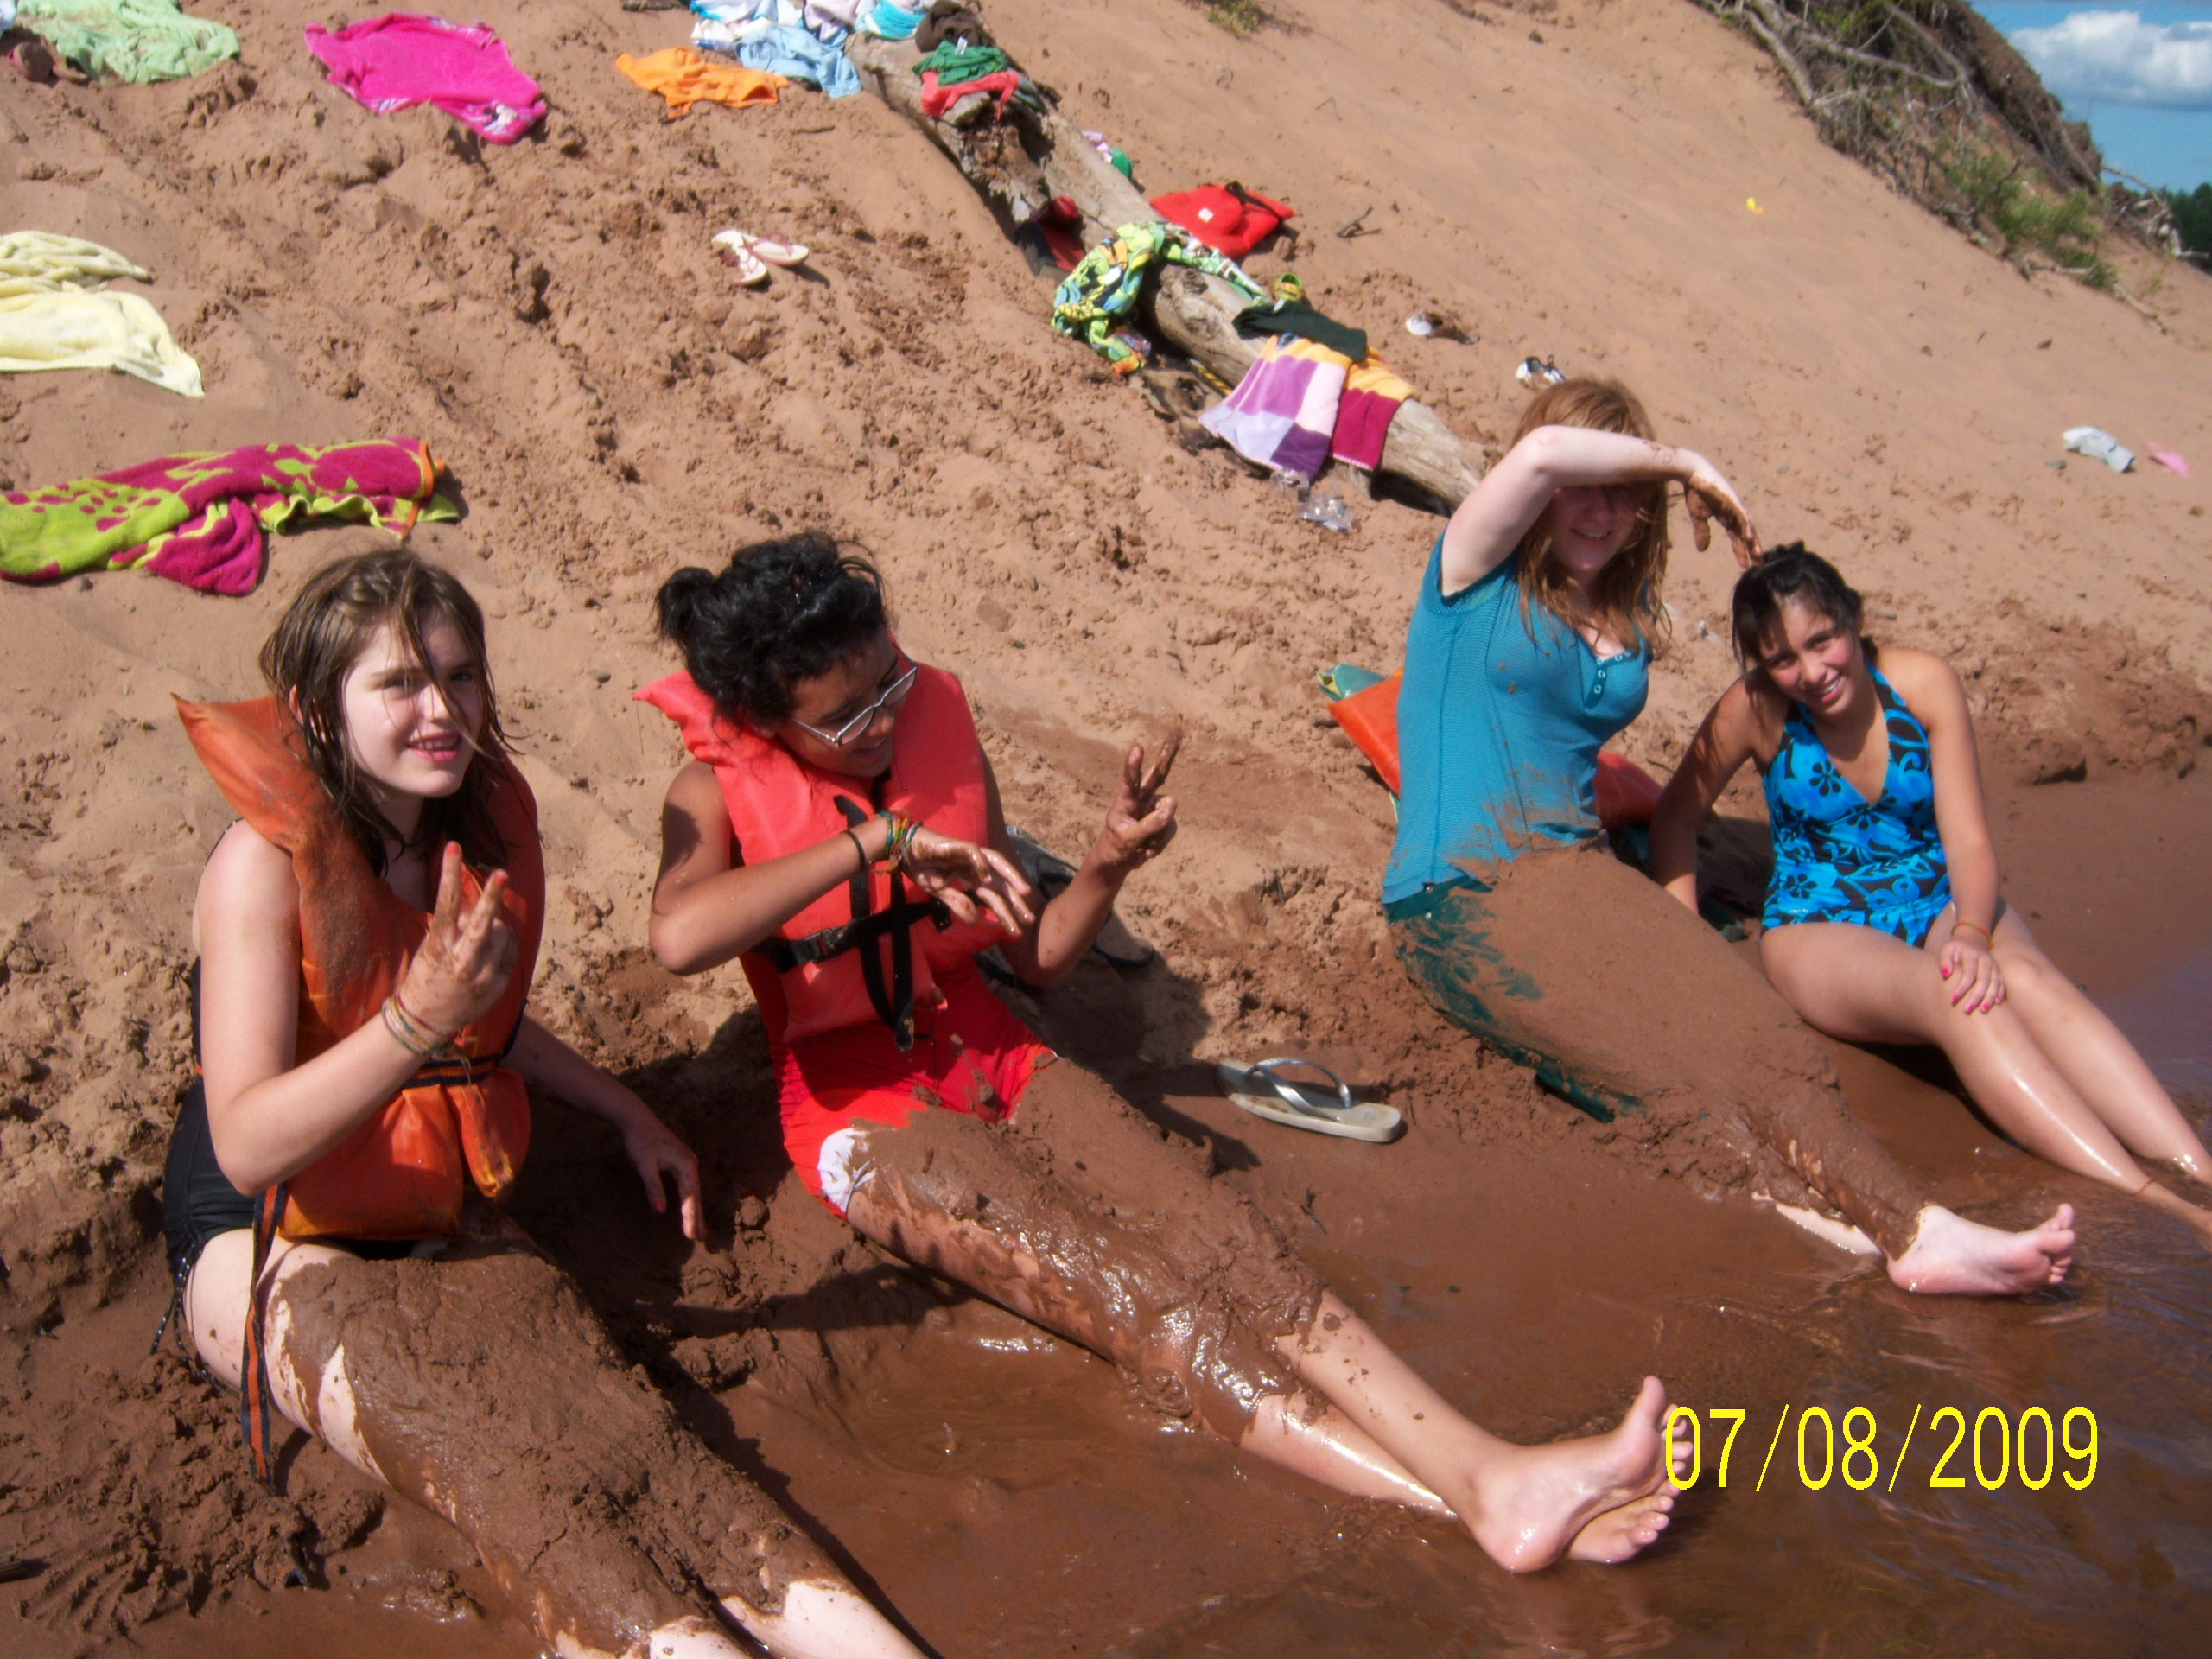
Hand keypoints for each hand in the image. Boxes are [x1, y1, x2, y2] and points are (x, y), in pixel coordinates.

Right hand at [397, 843, 518, 1037]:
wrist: (426, 1020)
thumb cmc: (427, 977)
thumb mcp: (431, 950)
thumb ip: (454, 928)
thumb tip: (481, 908)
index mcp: (439, 948)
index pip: (445, 903)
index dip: (449, 873)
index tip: (453, 846)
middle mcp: (462, 961)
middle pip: (482, 922)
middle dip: (492, 895)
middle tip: (501, 872)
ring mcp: (483, 975)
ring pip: (502, 932)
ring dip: (494, 928)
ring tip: (478, 944)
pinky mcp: (498, 985)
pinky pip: (510, 951)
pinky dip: (504, 946)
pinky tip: (489, 957)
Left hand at [616, 1102, 702, 1240]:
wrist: (636, 1119)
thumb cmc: (640, 1141)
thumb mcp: (644, 1165)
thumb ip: (653, 1187)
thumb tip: (659, 1210)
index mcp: (686, 1165)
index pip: (690, 1196)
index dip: (691, 1217)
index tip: (692, 1235)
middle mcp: (690, 1164)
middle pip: (695, 1195)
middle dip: (697, 1217)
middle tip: (701, 1238)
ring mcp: (686, 1163)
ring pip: (693, 1191)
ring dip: (695, 1211)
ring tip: (698, 1230)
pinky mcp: (680, 1162)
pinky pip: (688, 1186)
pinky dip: (689, 1200)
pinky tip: (689, 1208)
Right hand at [902, 828, 1035, 936]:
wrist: (900, 848)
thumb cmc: (921, 867)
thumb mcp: (940, 892)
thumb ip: (958, 904)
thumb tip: (976, 921)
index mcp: (972, 878)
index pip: (994, 897)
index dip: (1006, 913)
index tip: (1018, 932)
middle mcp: (975, 866)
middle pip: (1000, 883)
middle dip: (1015, 901)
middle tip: (1029, 919)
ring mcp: (968, 854)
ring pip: (995, 862)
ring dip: (1010, 875)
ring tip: (1023, 892)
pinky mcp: (955, 845)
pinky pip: (972, 852)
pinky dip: (980, 864)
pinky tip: (987, 880)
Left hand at [1095, 731, 1179, 877]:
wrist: (1121, 860)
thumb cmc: (1116, 845)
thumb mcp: (1127, 839)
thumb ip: (1146, 826)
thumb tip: (1169, 812)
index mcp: (1125, 799)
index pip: (1130, 779)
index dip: (1134, 764)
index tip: (1137, 748)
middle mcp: (1142, 798)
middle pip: (1158, 773)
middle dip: (1167, 754)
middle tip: (1177, 732)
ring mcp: (1154, 808)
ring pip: (1168, 812)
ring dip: (1157, 832)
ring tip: (1141, 845)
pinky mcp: (1165, 820)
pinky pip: (1171, 827)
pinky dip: (1161, 842)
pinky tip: (1149, 849)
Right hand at [1680, 457, 1759, 568]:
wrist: (1692, 473)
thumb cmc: (1696, 491)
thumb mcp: (1698, 516)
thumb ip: (1702, 532)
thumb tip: (1703, 550)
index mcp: (1728, 517)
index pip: (1737, 537)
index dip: (1742, 551)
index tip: (1745, 566)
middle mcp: (1735, 512)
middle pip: (1746, 534)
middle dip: (1752, 549)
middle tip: (1758, 564)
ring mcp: (1735, 505)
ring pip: (1747, 526)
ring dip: (1752, 540)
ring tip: (1756, 554)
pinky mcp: (1732, 498)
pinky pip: (1741, 514)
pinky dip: (1745, 525)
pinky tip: (1749, 536)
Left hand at [1938, 933, 2005, 1013]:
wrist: (1973, 939)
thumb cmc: (1956, 947)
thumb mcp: (1947, 949)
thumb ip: (1944, 961)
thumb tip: (1945, 975)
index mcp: (1972, 954)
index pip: (1968, 973)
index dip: (1962, 987)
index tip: (1952, 1000)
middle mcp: (1986, 960)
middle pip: (1984, 980)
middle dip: (1976, 996)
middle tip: (1967, 1010)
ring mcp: (1994, 966)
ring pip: (1995, 983)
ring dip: (1989, 998)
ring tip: (1982, 1010)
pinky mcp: (1999, 971)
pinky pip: (2002, 983)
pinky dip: (2001, 993)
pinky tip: (1997, 1004)